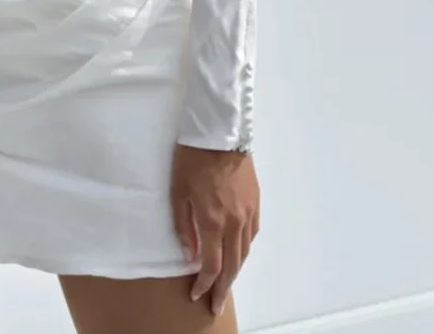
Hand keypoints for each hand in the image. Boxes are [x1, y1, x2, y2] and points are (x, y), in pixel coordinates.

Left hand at [170, 143, 259, 316]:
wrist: (219, 130)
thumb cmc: (193, 157)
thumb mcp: (178, 191)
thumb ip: (184, 226)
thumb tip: (190, 253)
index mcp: (213, 220)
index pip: (212, 265)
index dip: (205, 284)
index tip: (197, 295)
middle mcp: (235, 221)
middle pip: (232, 265)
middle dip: (223, 288)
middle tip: (217, 304)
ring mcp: (248, 211)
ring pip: (245, 252)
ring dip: (235, 271)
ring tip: (226, 283)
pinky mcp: (255, 201)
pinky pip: (252, 234)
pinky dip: (244, 249)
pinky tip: (238, 253)